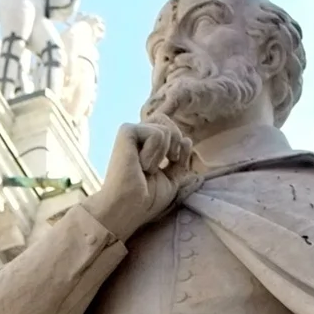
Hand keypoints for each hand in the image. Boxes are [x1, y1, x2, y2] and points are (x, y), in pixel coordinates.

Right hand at [85, 119, 189, 241]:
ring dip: (162, 154)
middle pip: (166, 122)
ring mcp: (131, 134)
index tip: (178, 104)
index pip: (161, 122)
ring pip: (165, 128)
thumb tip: (186, 140)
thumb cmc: (145, 201)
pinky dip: (154, 153)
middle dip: (175, 142)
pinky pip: (156, 133)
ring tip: (145, 169)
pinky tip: (140, 165)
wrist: (128, 209)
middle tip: (164, 164)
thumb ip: (180, 160)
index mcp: (146, 147)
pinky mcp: (126, 132)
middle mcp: (138, 138)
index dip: (170, 112)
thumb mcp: (171, 179)